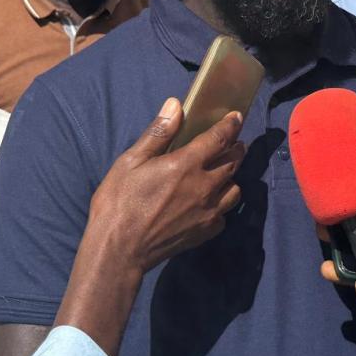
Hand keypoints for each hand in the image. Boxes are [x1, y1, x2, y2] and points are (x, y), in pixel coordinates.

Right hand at [86, 97, 244, 274]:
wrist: (119, 250)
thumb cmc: (119, 202)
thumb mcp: (131, 161)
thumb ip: (158, 133)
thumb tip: (175, 105)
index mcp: (186, 164)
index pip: (219, 138)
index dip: (230, 125)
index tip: (236, 117)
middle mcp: (205, 187)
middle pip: (234, 163)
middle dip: (236, 149)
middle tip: (233, 143)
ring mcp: (208, 212)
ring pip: (235, 190)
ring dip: (232, 177)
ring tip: (222, 173)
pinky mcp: (205, 232)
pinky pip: (224, 214)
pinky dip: (221, 205)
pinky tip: (209, 203)